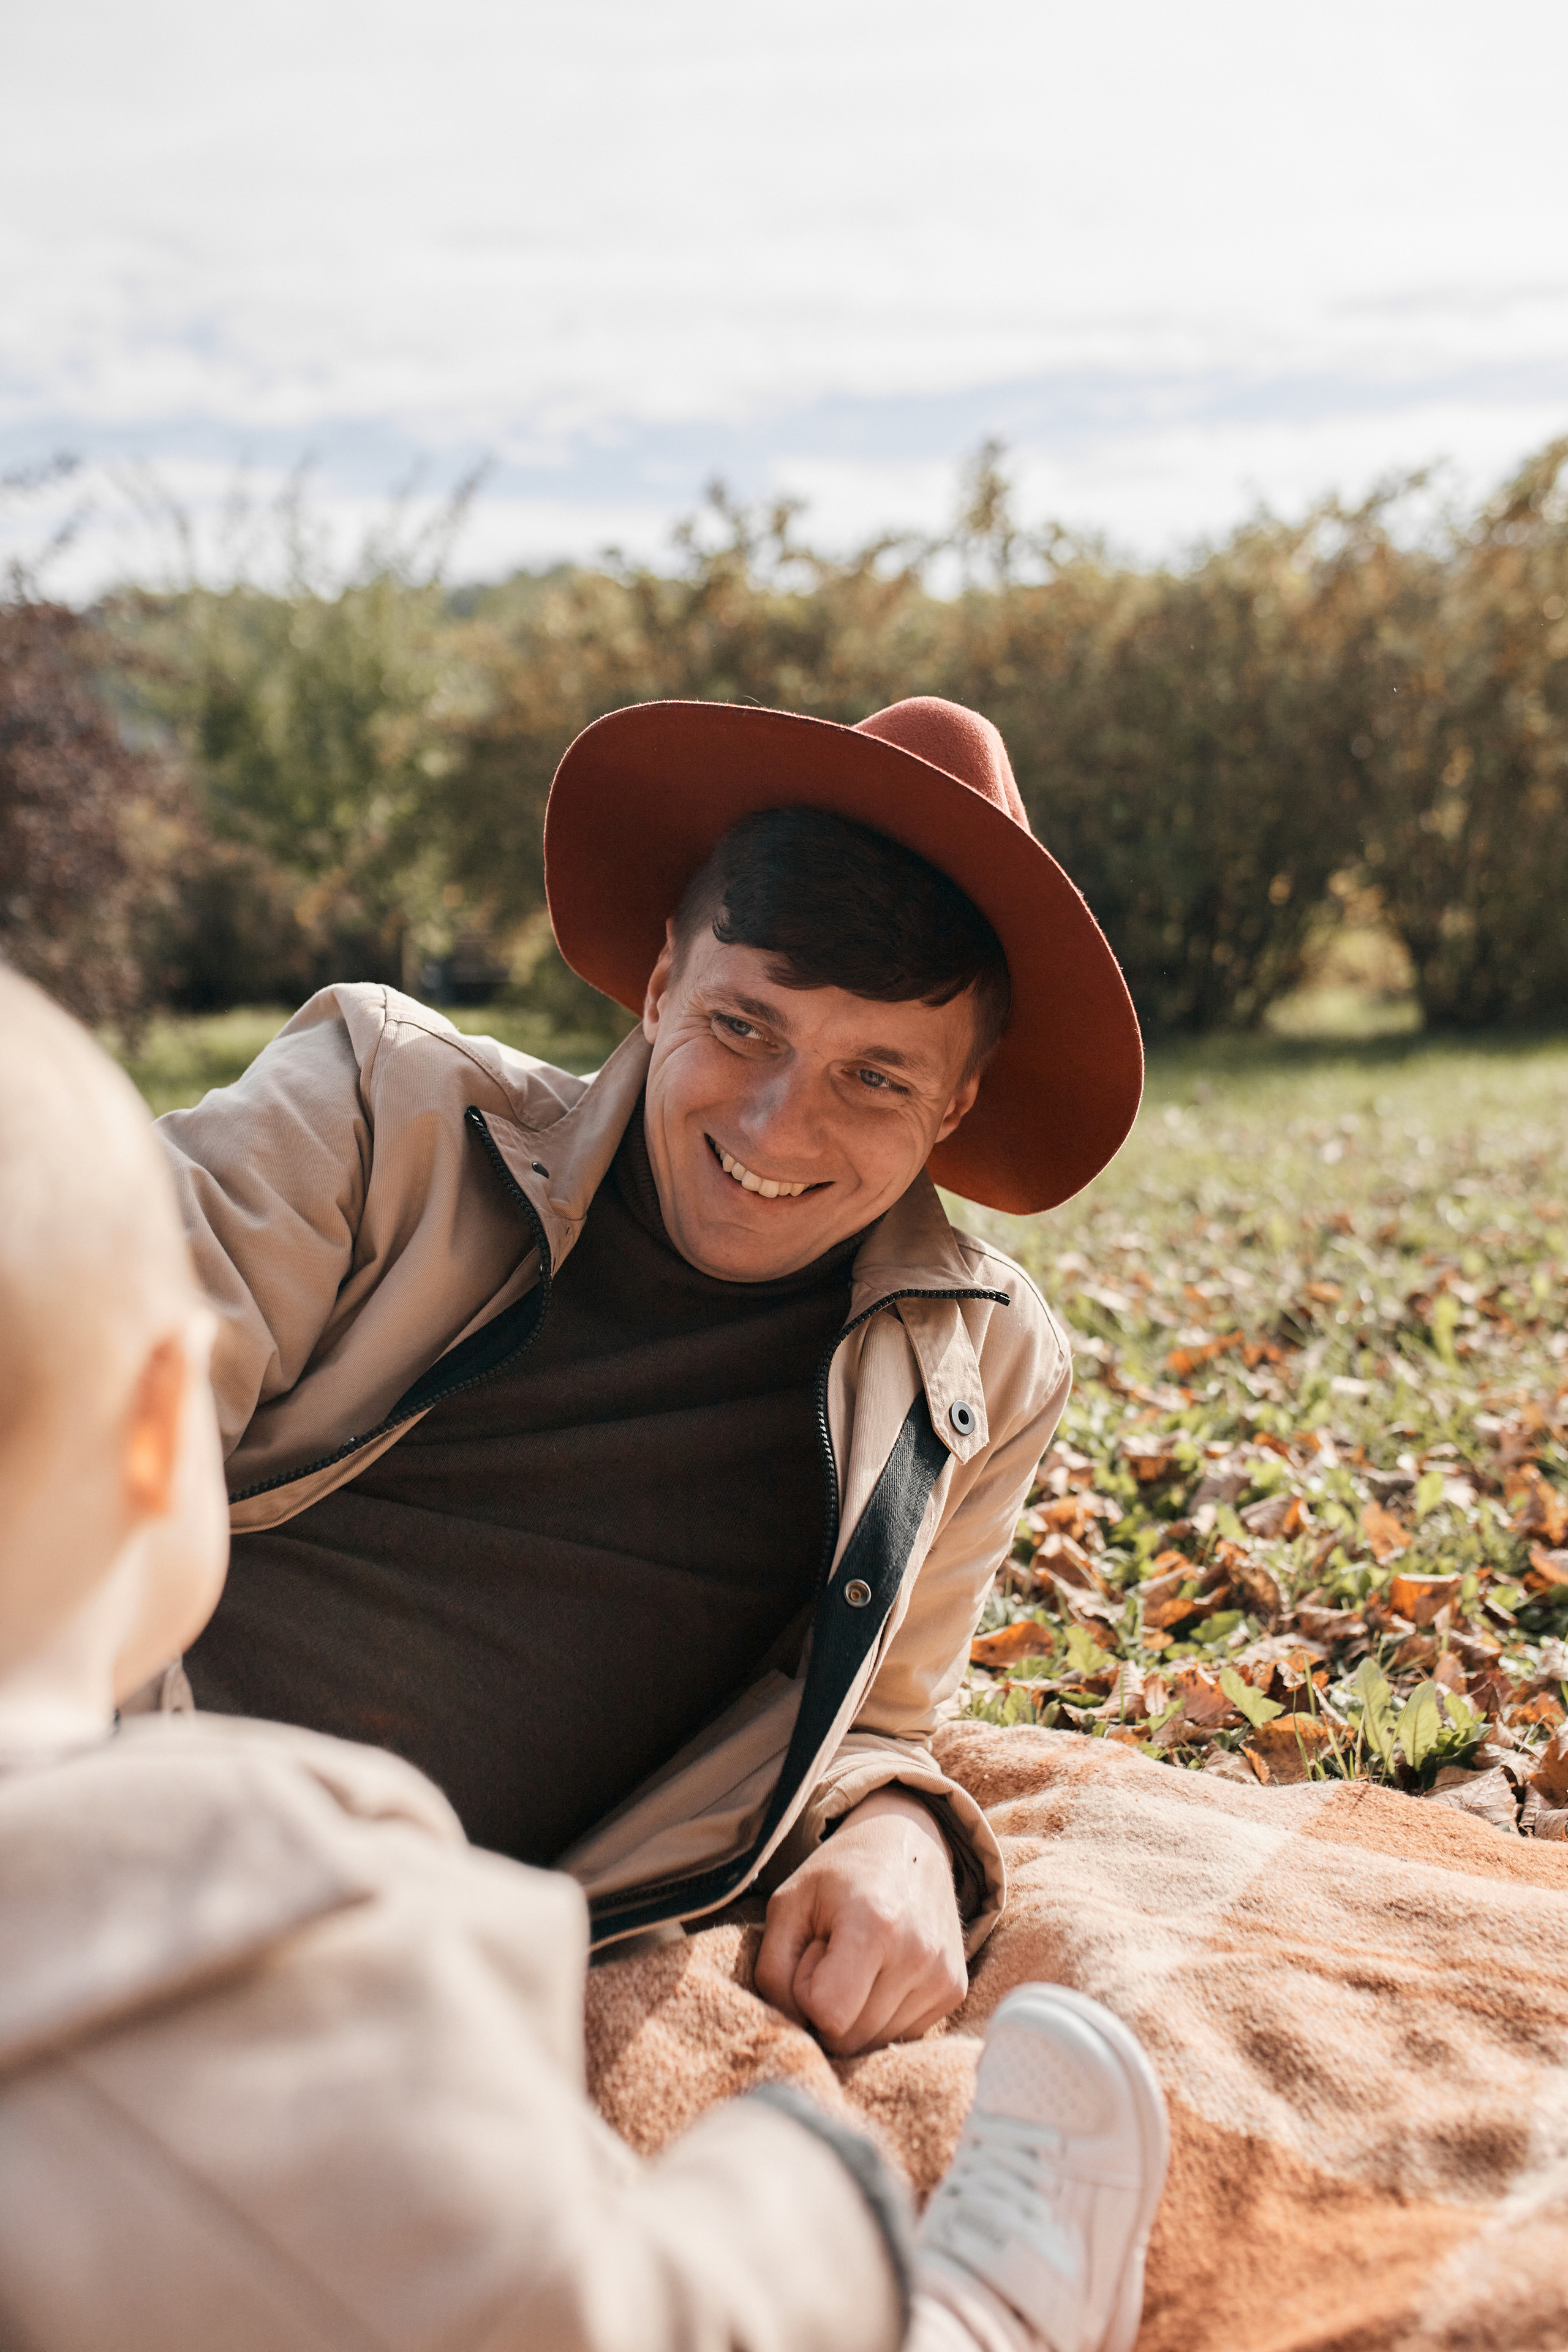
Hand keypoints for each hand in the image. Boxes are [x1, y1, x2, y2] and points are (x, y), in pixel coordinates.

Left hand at [755, 1787, 967, 2054]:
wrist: (909, 1842)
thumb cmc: (839, 1874)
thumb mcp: (787, 1903)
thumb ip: (772, 1972)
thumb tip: (794, 2030)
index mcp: (873, 1924)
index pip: (828, 2014)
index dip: (806, 1991)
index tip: (815, 1952)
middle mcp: (918, 1954)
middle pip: (850, 2038)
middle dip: (829, 2007)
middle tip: (834, 1956)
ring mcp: (943, 1976)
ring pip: (874, 2042)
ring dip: (855, 2013)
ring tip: (860, 1961)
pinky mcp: (955, 1990)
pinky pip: (901, 2035)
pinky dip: (882, 2014)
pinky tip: (883, 1971)